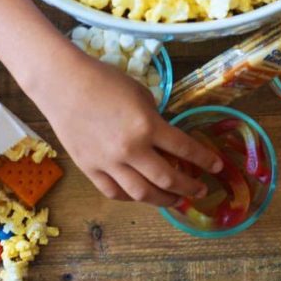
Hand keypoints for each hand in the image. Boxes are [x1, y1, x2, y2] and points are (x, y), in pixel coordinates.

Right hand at [32, 50, 221, 205]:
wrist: (63, 84)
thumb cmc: (105, 80)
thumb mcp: (142, 94)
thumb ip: (155, 120)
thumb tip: (165, 139)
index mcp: (147, 126)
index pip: (184, 149)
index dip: (204, 160)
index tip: (217, 167)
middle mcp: (130, 150)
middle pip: (167, 179)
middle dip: (189, 187)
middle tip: (201, 190)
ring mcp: (108, 163)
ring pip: (141, 194)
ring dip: (164, 200)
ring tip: (176, 200)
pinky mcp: (89, 169)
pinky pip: (115, 192)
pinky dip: (131, 197)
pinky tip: (142, 195)